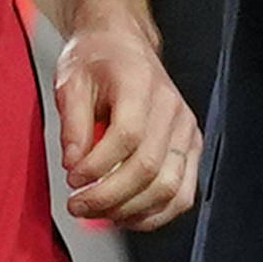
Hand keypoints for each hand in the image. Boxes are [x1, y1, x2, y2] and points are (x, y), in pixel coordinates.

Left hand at [55, 25, 200, 228]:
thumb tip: (75, 163)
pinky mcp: (191, 147)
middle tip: (78, 205)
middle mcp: (171, 108)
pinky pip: (183, 193)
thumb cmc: (97, 61)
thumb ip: (73, 123)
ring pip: (169, 187)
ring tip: (99, 213)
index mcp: (140, 83)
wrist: (122, 45)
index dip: (98, 165)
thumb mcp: (70, 81)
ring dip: (131, 210)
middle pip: (148, 167)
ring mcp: (186, 129)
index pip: (127, 135)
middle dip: (108, 196)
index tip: (72, 178)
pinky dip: (156, 214)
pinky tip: (127, 216)